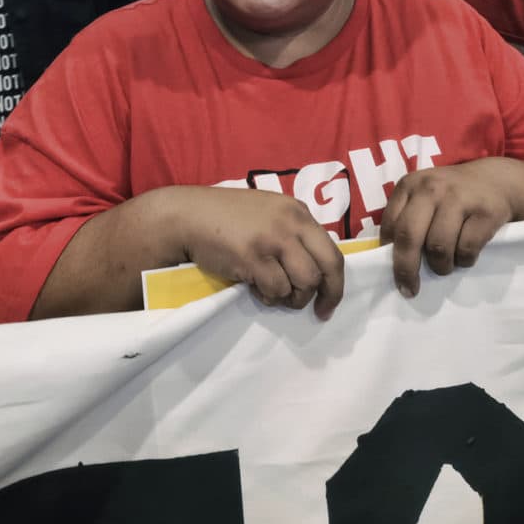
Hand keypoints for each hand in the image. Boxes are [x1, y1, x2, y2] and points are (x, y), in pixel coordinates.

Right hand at [171, 186, 345, 317]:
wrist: (188, 217)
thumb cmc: (225, 218)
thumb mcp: (268, 214)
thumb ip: (292, 234)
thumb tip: (314, 270)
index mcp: (298, 212)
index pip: (332, 250)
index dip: (335, 281)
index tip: (328, 301)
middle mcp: (291, 222)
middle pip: (327, 267)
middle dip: (328, 294)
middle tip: (319, 312)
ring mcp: (273, 239)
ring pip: (304, 282)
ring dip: (292, 297)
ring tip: (274, 293)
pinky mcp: (253, 257)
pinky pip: (276, 289)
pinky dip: (268, 296)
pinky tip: (255, 288)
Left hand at [379, 158, 516, 296]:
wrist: (497, 180)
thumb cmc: (453, 196)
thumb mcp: (424, 196)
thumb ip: (406, 218)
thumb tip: (391, 259)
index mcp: (410, 185)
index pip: (391, 225)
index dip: (389, 254)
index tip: (393, 272)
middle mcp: (431, 188)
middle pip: (409, 236)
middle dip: (406, 269)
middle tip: (410, 288)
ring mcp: (459, 198)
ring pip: (438, 246)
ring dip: (440, 266)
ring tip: (445, 266)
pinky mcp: (485, 212)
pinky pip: (467, 249)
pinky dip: (464, 260)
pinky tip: (465, 256)